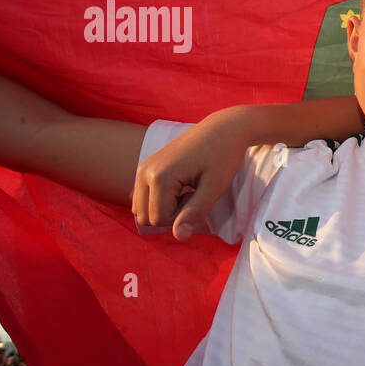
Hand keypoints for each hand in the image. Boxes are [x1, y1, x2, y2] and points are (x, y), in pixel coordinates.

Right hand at [131, 113, 246, 239]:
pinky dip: (160, 200)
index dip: (183, 216)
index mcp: (158, 178)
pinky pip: (143, 198)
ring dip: (165, 208)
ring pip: (142, 210)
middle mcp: (144, 173)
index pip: (161, 220)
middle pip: (147, 217)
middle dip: (172, 214)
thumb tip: (179, 237)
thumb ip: (195, 213)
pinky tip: (179, 186)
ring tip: (187, 189)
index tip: (200, 196)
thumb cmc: (222, 156)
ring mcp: (142, 169)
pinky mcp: (146, 167)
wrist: (222, 129)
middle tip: (194, 194)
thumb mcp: (214, 188)